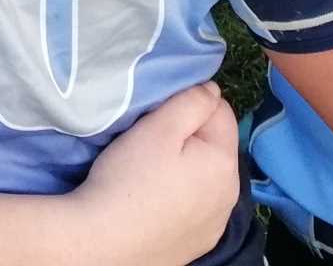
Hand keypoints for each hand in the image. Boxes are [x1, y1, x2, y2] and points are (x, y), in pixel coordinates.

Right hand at [69, 83, 240, 265]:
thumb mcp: (158, 127)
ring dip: (186, 167)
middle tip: (149, 141)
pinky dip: (180, 197)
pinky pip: (194, 206)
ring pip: (204, 178)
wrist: (103, 243)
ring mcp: (214, 225)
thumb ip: (191, 101)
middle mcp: (230, 197)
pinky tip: (154, 200)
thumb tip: (211, 90)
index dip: (189, 104)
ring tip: (149, 171)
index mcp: (224, 163)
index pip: (221, 111)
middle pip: (213, 146)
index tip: (158, 114)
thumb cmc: (129, 179)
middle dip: (188, 136)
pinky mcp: (197, 243)